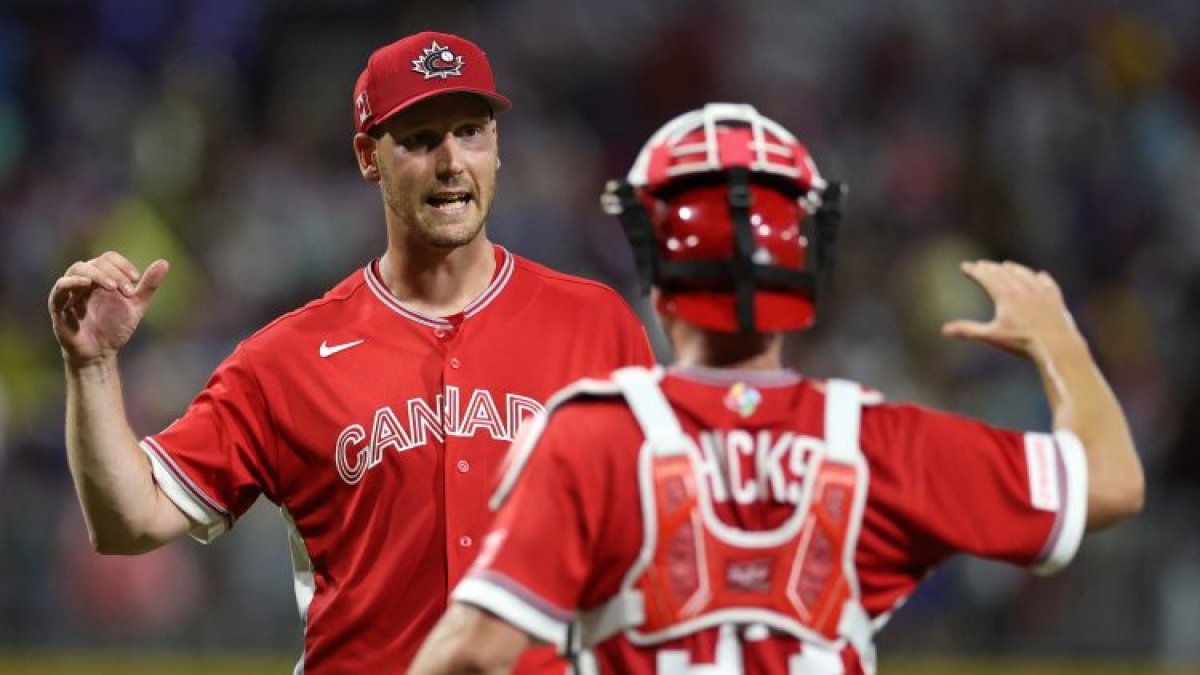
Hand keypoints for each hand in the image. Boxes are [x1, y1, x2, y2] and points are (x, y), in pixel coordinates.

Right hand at [48, 252, 169, 366]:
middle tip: (128, 290)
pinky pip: (60, 288)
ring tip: (112, 286)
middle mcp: (84, 281)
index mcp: (101, 278)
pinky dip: (72, 282)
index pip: (108, 258)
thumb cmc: (115, 327)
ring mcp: (70, 291)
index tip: (136, 278)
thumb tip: (164, 262)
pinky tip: (87, 283)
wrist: (101, 352)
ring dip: (97, 274)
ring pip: (78, 269)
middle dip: (114, 272)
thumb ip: (148, 286)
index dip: (122, 264)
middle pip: (95, 262)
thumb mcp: (136, 305)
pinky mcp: (58, 305)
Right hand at [940, 260, 1081, 359]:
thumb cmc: (1022, 342)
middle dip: (990, 267)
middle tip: (980, 264)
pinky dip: (1039, 277)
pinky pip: (1046, 282)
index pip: (986, 277)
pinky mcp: (1055, 298)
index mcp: (1006, 296)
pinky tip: (1038, 275)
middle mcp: (1023, 289)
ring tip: (1006, 265)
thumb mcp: (992, 336)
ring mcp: (1041, 291)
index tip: (965, 266)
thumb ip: (968, 330)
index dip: (974, 271)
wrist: (1057, 345)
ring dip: (1013, 268)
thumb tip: (944, 330)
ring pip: (1024, 274)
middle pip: (1003, 272)